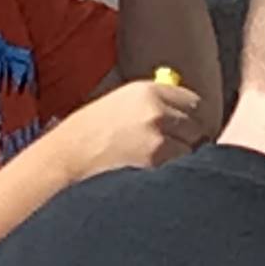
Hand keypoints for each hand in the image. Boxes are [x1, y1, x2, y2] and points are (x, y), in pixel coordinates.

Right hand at [51, 78, 205, 183]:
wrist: (67, 158)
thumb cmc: (89, 133)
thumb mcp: (119, 104)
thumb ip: (153, 105)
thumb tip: (186, 115)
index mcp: (147, 91)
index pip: (192, 101)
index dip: (191, 117)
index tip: (187, 127)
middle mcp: (156, 111)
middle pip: (197, 125)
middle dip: (191, 139)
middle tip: (176, 149)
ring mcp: (158, 138)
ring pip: (191, 149)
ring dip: (182, 158)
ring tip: (158, 163)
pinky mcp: (156, 163)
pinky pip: (179, 168)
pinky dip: (171, 173)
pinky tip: (152, 174)